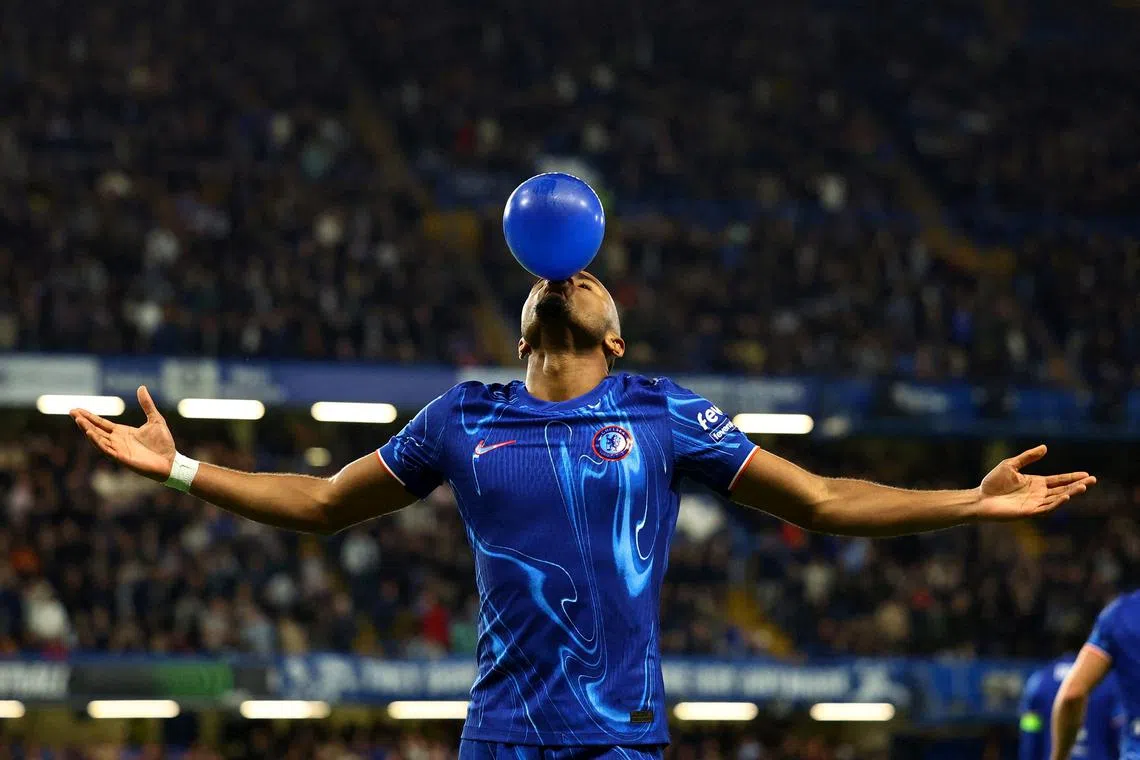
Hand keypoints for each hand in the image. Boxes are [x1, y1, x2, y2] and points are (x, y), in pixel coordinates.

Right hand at [70, 386, 176, 481]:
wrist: (171, 461)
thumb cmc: (163, 443)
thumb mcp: (155, 419)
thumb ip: (147, 404)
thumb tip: (141, 387)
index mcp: (122, 432)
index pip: (101, 423)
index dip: (89, 416)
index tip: (76, 410)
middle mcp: (117, 440)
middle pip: (96, 429)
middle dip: (83, 421)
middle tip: (71, 411)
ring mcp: (118, 449)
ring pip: (98, 439)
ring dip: (87, 430)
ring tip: (78, 420)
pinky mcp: (122, 458)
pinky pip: (106, 449)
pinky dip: (97, 441)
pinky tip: (90, 433)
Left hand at [977, 445, 1095, 520]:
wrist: (979, 498)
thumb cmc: (993, 483)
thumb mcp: (1011, 465)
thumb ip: (1027, 457)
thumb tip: (1045, 447)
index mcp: (1036, 483)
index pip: (1059, 480)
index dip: (1073, 477)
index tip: (1087, 474)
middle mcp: (1038, 494)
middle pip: (1063, 489)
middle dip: (1078, 485)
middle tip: (1093, 480)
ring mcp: (1035, 504)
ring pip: (1057, 499)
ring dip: (1071, 493)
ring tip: (1083, 487)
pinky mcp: (1028, 512)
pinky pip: (1046, 508)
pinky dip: (1057, 503)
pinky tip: (1066, 496)